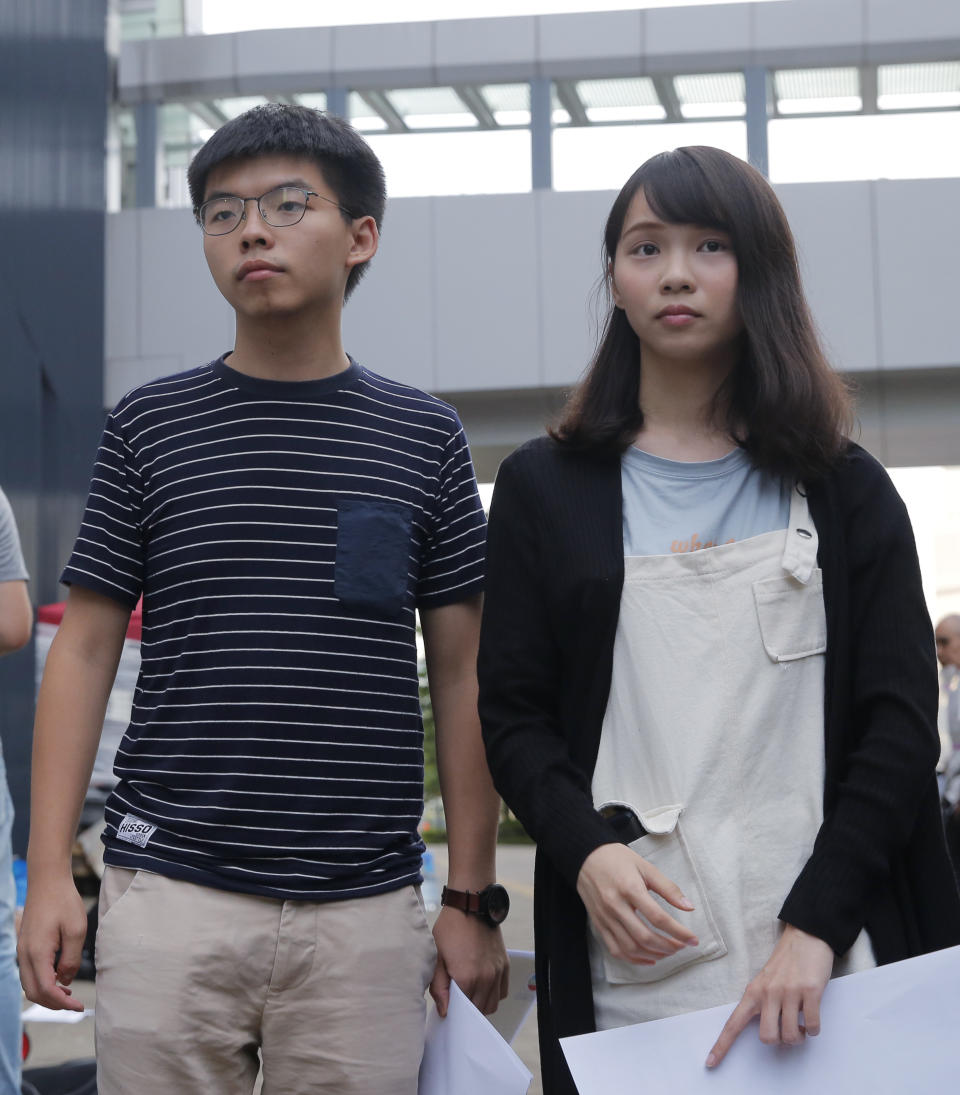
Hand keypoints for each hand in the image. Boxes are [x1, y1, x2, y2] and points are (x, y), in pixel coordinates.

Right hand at [17, 873, 88, 1011]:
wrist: (47, 880)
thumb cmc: (64, 901)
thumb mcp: (76, 930)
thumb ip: (71, 959)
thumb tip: (66, 980)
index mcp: (37, 953)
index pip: (46, 990)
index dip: (62, 1003)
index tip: (79, 1008)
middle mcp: (25, 955)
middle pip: (34, 993)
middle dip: (53, 1003)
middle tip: (74, 1004)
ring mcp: (23, 950)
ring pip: (30, 984)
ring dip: (47, 994)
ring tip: (68, 994)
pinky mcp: (26, 945)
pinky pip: (30, 972)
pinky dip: (43, 981)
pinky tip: (59, 976)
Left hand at [430, 906, 508, 1016]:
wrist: (471, 906)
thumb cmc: (450, 929)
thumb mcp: (436, 957)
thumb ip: (439, 987)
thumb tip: (445, 1011)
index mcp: (467, 978)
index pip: (463, 1011)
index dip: (454, 1010)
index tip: (448, 1006)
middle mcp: (486, 978)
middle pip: (479, 1011)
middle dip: (468, 1011)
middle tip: (457, 1001)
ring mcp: (497, 972)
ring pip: (493, 1005)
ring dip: (482, 1004)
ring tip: (470, 994)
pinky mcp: (504, 965)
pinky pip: (503, 992)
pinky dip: (494, 994)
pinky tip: (482, 986)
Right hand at [577, 842, 697, 963]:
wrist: (585, 856)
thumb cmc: (617, 859)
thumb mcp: (645, 867)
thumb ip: (668, 888)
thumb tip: (689, 907)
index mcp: (630, 888)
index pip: (658, 918)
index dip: (678, 932)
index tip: (693, 940)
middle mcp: (615, 905)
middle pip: (644, 937)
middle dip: (667, 946)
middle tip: (681, 946)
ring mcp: (605, 917)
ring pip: (630, 947)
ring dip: (653, 955)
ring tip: (668, 952)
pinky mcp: (598, 923)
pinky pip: (615, 949)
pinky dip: (633, 959)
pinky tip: (648, 958)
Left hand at [706, 923, 834, 1067]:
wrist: (806, 936)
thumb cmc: (786, 962)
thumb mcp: (766, 980)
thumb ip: (763, 1004)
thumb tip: (769, 1033)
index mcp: (753, 991)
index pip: (734, 1023)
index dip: (722, 1046)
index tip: (710, 1063)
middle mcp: (768, 993)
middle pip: (767, 1038)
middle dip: (780, 1041)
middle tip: (788, 1030)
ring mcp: (789, 992)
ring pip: (791, 1035)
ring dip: (799, 1037)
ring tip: (802, 1025)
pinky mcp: (810, 991)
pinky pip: (813, 1026)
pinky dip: (814, 1029)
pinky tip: (812, 1019)